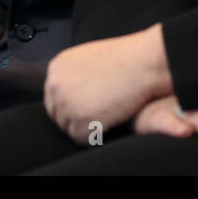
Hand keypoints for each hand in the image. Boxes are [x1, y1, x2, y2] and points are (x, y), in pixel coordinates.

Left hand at [45, 25, 173, 143]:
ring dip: (86, 129)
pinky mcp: (81, 118)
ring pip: (68, 128)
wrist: (143, 62)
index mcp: (56, 69)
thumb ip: (75, 75)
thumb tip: (74, 92)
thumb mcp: (89, 59)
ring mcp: (67, 102)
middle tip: (96, 120)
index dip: (70, 108)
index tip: (86, 112)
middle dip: (74, 120)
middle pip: (57, 115)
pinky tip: (108, 129)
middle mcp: (55, 85)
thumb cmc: (125, 60)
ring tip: (105, 122)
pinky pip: (81, 139)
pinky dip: (94, 138)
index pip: (53, 98)